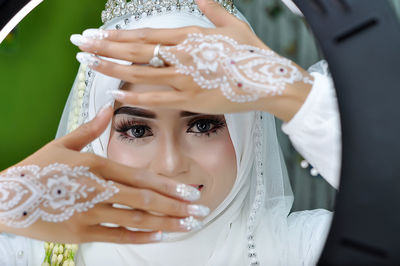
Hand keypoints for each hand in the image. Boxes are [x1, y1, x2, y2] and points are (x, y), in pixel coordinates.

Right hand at [0, 104, 206, 243]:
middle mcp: (97, 189)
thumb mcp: (63, 144)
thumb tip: (109, 108)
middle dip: (176, 207)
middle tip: (199, 211)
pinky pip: (116, 235)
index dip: (169, 186)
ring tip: (187, 225)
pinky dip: (140, 237)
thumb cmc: (36, 170)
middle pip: (145, 200)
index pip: (141, 177)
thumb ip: (91, 128)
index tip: (190, 192)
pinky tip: (159, 237)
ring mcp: (89, 213)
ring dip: (165, 223)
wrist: (5, 198)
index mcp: (96, 166)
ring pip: (135, 220)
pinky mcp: (81, 233)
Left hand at [71, 0, 312, 121]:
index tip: (98, 34)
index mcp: (191, 36)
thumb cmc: (252, 53)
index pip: (146, 35)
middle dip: (105, 48)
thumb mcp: (233, 24)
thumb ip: (212, 9)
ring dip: (113, 69)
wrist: (268, 82)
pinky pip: (158, 98)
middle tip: (81, 46)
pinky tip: (117, 95)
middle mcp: (182, 56)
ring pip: (141, 73)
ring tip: (90, 65)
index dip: (119, 35)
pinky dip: (137, 96)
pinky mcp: (191, 100)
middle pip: (136, 51)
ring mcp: (185, 79)